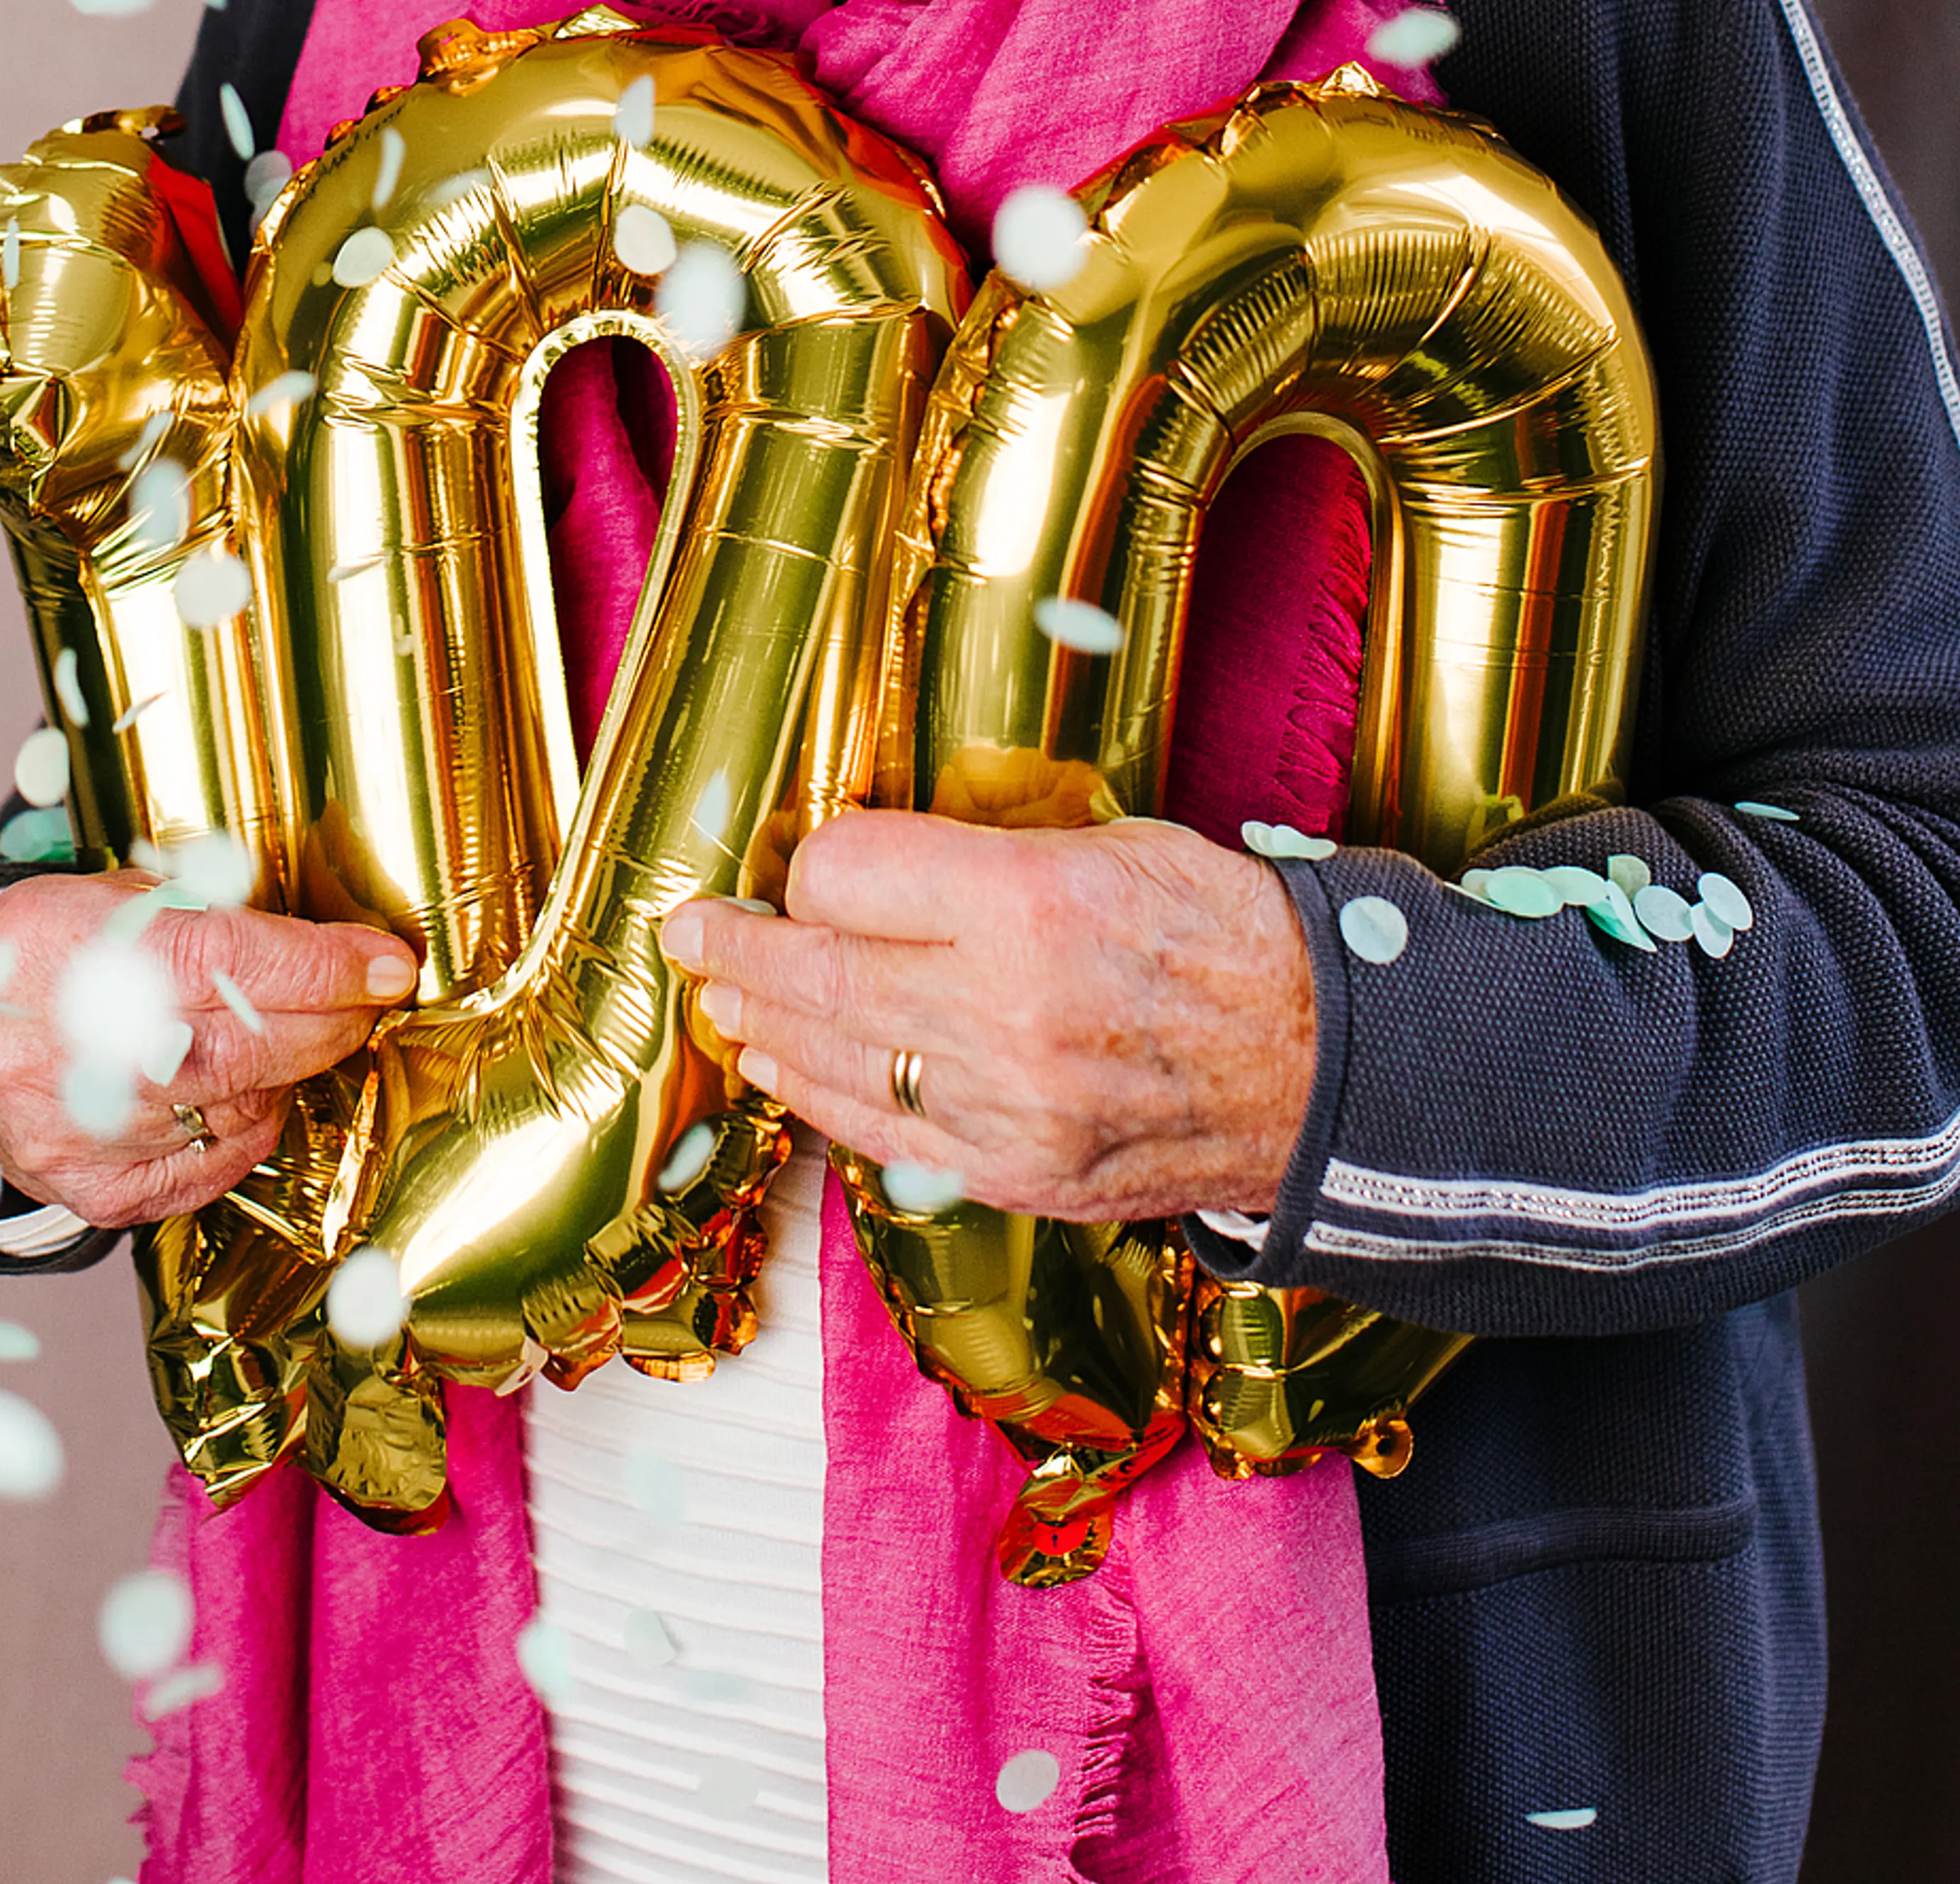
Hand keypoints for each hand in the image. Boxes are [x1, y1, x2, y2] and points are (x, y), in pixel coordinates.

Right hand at [0, 874, 416, 1228]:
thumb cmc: (54, 949)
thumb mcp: (113, 895)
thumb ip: (209, 914)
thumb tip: (328, 947)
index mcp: (66, 947)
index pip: (223, 962)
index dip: (319, 969)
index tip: (386, 967)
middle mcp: (58, 1048)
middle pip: (237, 1047)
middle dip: (324, 1024)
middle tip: (362, 1002)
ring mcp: (69, 1132)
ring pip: (228, 1110)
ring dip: (281, 1075)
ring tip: (281, 1038)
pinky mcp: (85, 1190)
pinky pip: (204, 1169)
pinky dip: (242, 1129)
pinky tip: (236, 1093)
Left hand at [657, 809, 1315, 1223]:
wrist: (1327, 1068)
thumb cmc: (1226, 936)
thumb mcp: (1111, 843)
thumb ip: (982, 858)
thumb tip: (870, 867)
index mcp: (1032, 906)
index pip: (848, 877)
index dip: (810, 866)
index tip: (800, 861)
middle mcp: (1008, 1013)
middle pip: (821, 974)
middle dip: (739, 951)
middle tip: (692, 932)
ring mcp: (1010, 1109)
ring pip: (837, 1063)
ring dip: (764, 1027)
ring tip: (722, 998)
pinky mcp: (1020, 1176)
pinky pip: (888, 1137)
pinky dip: (824, 1100)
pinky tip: (789, 1071)